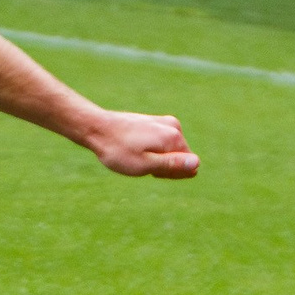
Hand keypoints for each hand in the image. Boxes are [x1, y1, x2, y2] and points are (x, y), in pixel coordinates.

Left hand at [82, 109, 199, 178]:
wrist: (97, 128)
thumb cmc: (118, 150)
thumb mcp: (145, 164)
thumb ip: (172, 165)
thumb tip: (197, 164)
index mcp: (174, 137)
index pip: (188, 166)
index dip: (168, 173)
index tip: (149, 170)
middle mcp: (173, 126)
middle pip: (179, 157)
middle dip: (162, 166)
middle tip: (139, 162)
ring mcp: (163, 122)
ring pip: (169, 151)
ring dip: (154, 159)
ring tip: (134, 155)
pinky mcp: (154, 121)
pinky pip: (161, 143)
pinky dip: (149, 150)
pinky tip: (133, 149)